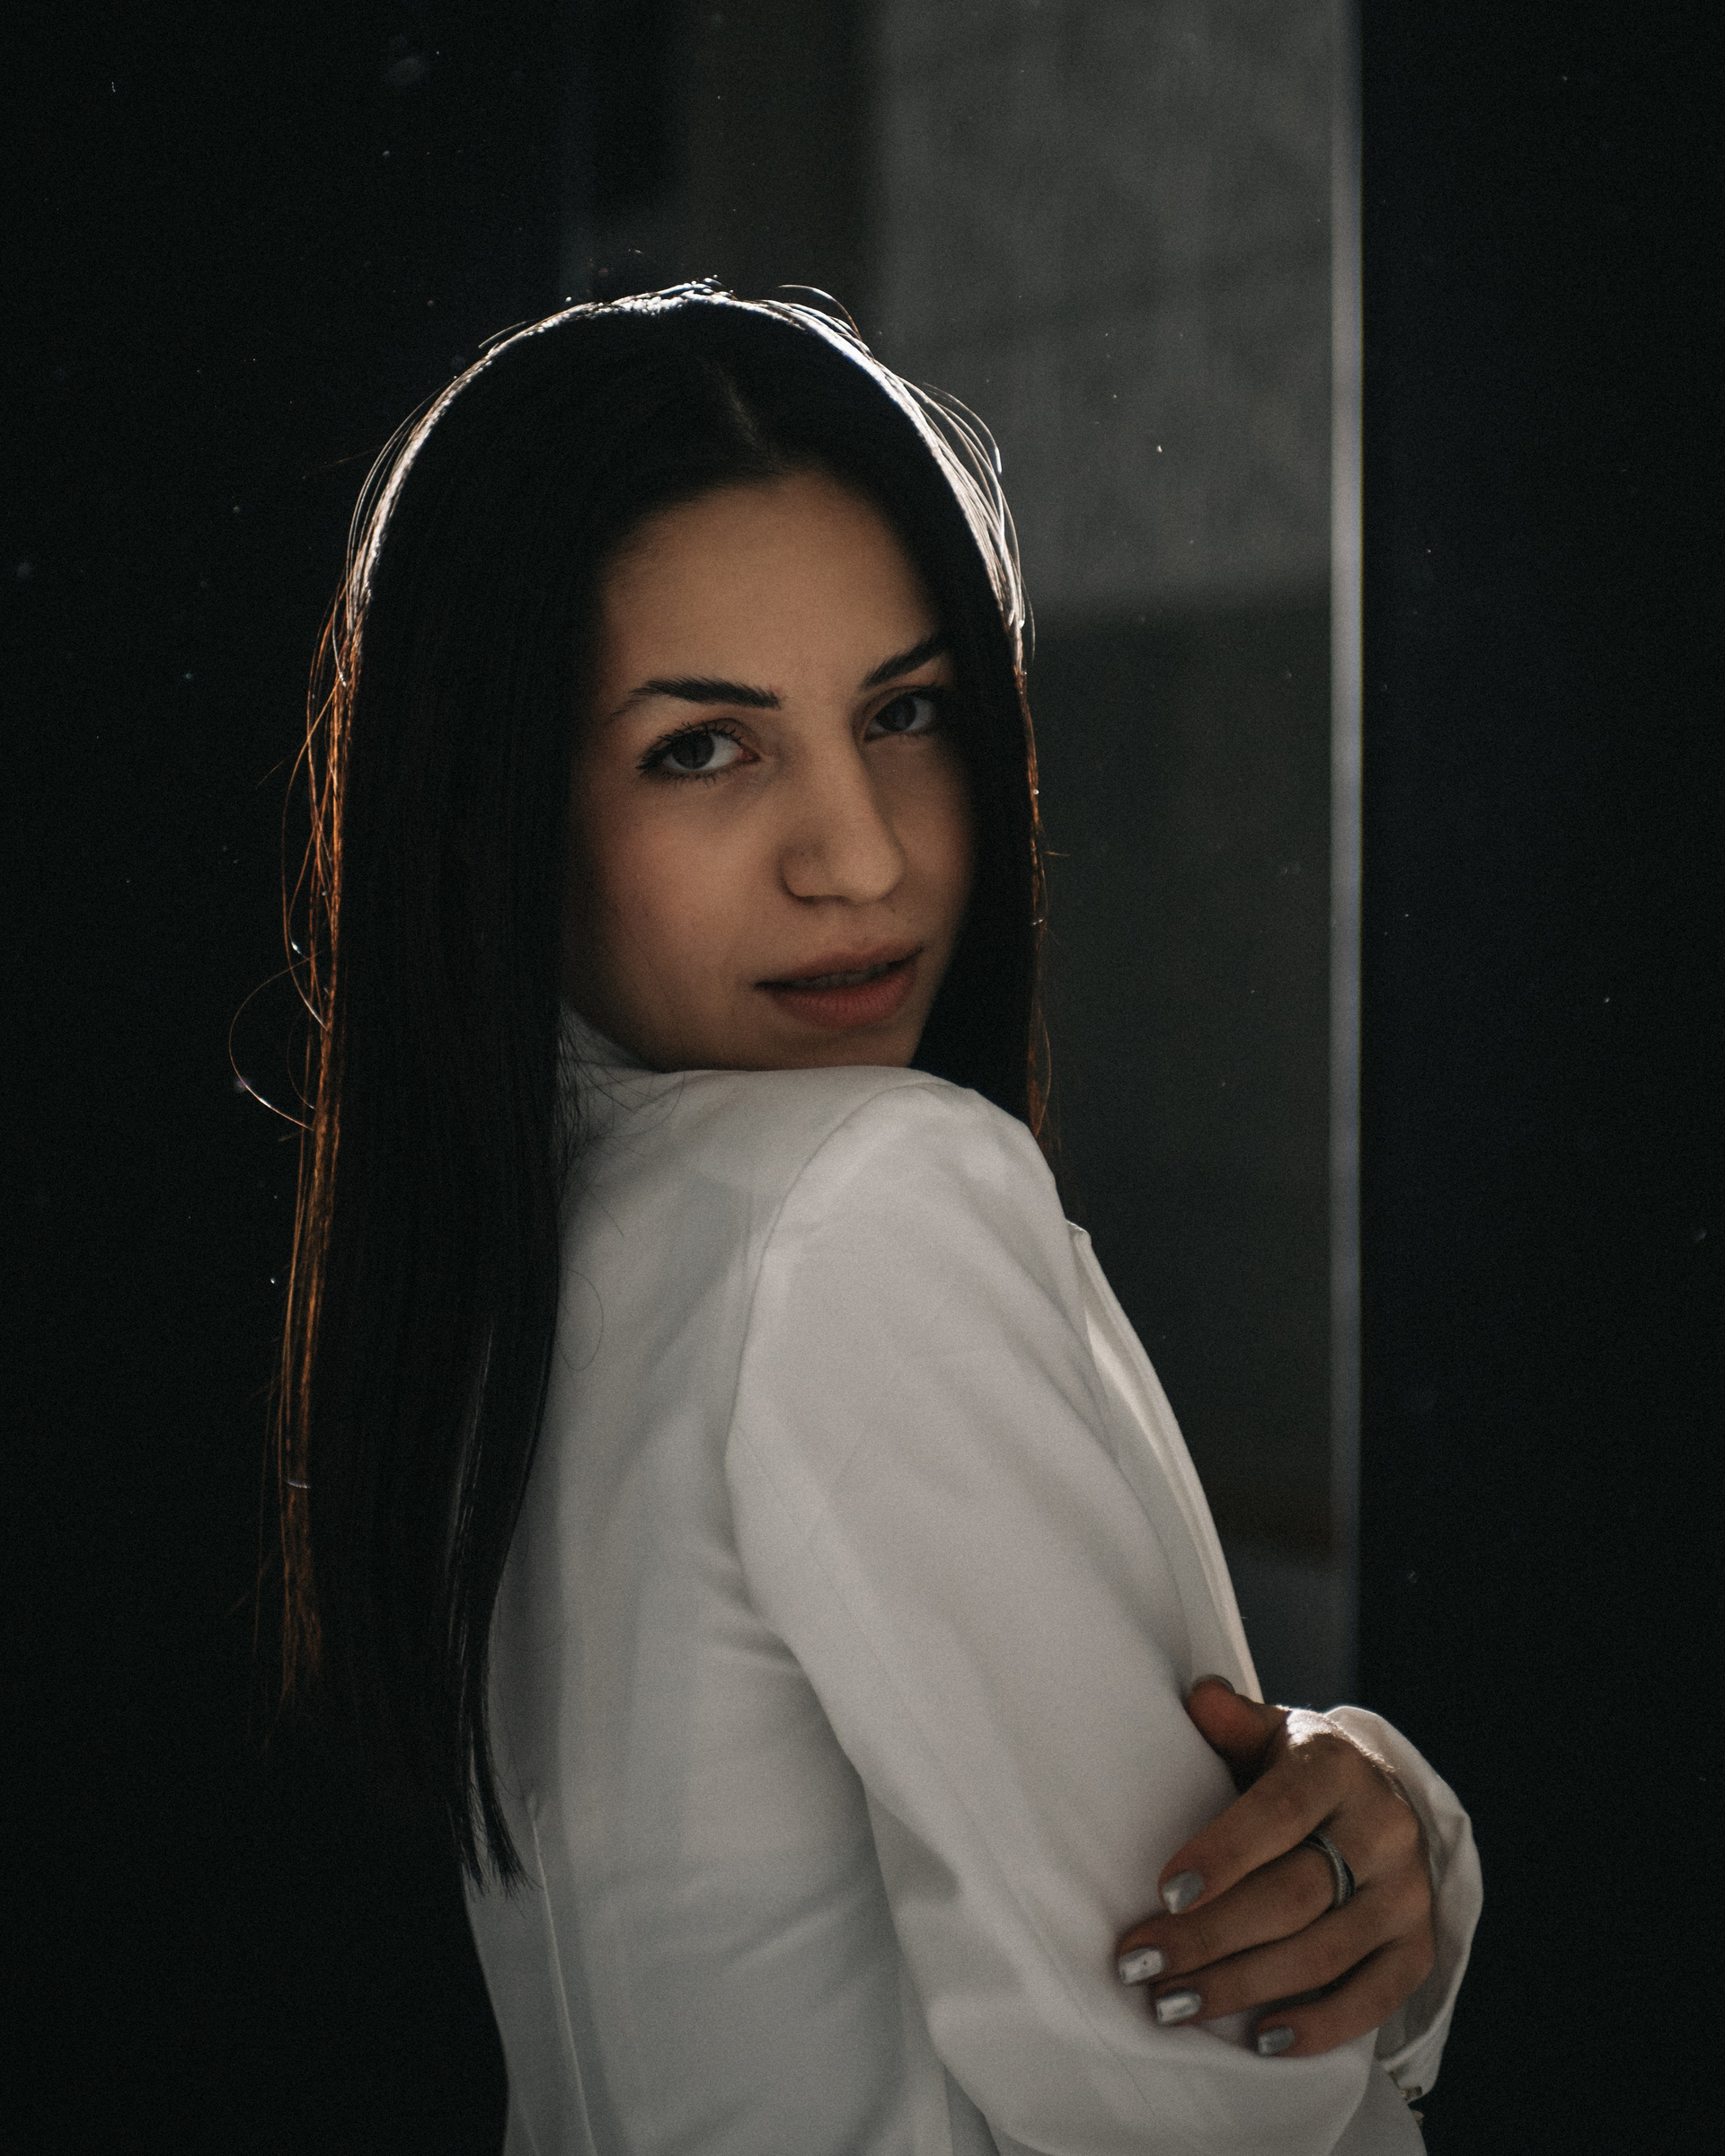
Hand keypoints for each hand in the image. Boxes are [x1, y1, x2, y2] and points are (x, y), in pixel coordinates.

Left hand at [1114, 1679, 1435, 2057]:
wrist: (1379, 1800)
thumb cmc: (1297, 1769)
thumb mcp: (1266, 1732)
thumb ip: (1230, 1720)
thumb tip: (1201, 1698)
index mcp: (1337, 1767)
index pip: (1279, 1813)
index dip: (1223, 1855)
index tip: (1164, 1895)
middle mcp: (1383, 1830)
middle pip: (1293, 1895)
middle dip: (1209, 1938)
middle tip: (1141, 1967)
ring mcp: (1407, 1894)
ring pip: (1324, 1953)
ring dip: (1243, 1988)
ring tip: (1173, 2005)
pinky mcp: (1419, 1948)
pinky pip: (1373, 1999)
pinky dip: (1318, 2026)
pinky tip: (1261, 2041)